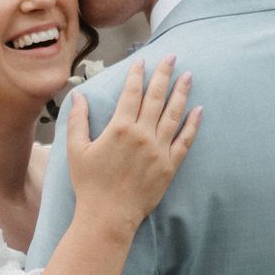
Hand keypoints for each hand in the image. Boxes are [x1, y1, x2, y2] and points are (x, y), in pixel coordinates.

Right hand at [67, 57, 199, 239]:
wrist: (108, 217)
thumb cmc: (89, 184)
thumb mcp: (76, 150)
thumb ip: (77, 120)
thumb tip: (78, 95)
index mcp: (120, 128)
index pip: (132, 93)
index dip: (137, 75)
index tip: (142, 61)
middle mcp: (142, 135)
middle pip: (156, 97)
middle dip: (164, 74)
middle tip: (172, 58)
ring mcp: (159, 150)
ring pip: (174, 115)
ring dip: (182, 93)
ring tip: (188, 76)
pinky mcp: (169, 166)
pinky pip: (185, 141)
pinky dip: (193, 124)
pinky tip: (198, 110)